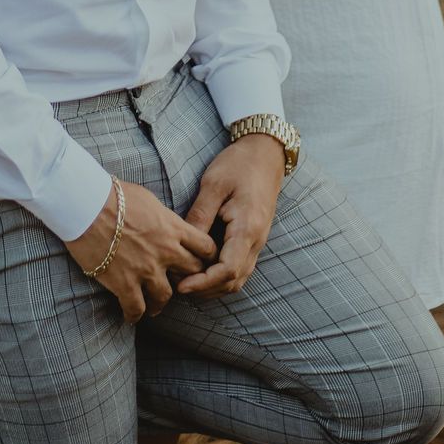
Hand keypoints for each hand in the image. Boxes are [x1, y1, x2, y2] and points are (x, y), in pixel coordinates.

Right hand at [65, 179, 218, 323]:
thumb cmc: (114, 195)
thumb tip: (164, 222)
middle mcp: (166, 251)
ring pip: (165, 297)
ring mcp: (146, 269)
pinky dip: (135, 315)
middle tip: (178, 284)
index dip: (206, 257)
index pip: (206, 247)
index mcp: (173, 227)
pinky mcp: (125, 283)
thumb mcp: (149, 200)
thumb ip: (163, 217)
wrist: (88, 205)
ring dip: (160, 302)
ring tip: (154, 306)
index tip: (200, 261)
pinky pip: (136, 308)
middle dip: (187, 279)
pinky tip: (131, 316)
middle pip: (191, 274)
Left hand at [175, 136, 284, 299]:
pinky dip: (221, 275)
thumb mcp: (213, 184)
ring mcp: (257, 241)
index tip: (181, 286)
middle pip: (233, 281)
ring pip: (238, 278)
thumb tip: (184, 245)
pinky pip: (239, 267)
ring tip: (186, 281)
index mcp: (247, 228)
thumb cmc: (239, 164)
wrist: (265, 153)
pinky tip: (201, 269)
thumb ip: (200, 216)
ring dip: (214, 286)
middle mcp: (256, 240)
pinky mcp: (253, 238)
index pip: (227, 270)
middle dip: (206, 290)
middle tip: (177, 286)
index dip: (203, 283)